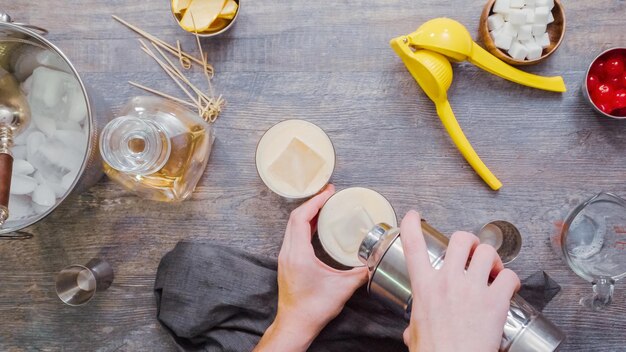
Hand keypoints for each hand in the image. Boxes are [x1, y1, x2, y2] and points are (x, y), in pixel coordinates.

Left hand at [254, 184, 367, 350]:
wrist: (296, 324)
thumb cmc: (313, 309)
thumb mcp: (342, 288)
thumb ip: (360, 273)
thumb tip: (374, 261)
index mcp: (298, 254)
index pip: (301, 218)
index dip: (315, 202)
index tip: (329, 193)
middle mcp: (288, 252)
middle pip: (295, 217)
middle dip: (312, 203)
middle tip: (329, 195)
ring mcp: (285, 257)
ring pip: (292, 226)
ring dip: (308, 213)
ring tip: (325, 206)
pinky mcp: (287, 262)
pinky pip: (293, 235)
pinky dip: (305, 225)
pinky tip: (318, 226)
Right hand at [400, 211, 519, 351]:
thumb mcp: (416, 334)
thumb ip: (415, 324)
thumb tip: (412, 329)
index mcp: (425, 288)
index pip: (413, 246)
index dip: (412, 225)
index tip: (413, 216)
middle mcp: (448, 281)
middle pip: (461, 239)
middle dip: (469, 241)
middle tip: (472, 252)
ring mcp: (473, 289)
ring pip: (487, 251)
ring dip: (491, 257)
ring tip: (492, 269)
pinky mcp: (495, 301)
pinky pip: (509, 276)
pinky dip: (511, 279)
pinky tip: (507, 287)